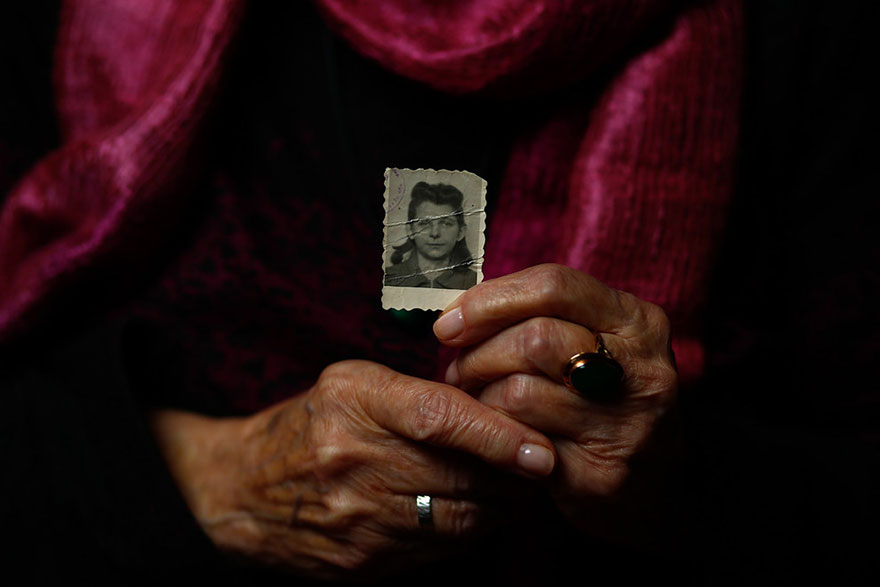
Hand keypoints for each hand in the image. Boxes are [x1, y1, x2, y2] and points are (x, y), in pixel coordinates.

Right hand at [150, 360, 555, 579]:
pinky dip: (472, 531)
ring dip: (503, 506)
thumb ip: (418, 390)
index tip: (541, 449)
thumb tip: (497, 404)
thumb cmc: (311, 423)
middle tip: (550, 463)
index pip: (438, 417)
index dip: (496, 435)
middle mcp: (354, 461)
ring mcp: (358, 518)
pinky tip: (484, 511)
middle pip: (459, 475)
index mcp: (354, 402)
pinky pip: (440, 549)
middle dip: (515, 476)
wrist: (242, 490)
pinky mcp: (363, 561)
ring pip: (459, 518)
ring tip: (526, 488)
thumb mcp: (352, 382)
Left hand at [433, 264, 677, 536]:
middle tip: (459, 370)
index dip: (490, 300)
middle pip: (535, 338)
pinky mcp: (599, 473)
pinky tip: (492, 432)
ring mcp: (624, 424)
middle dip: (479, 353)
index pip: (554, 285)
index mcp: (638, 322)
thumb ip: (545, 318)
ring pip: (520, 391)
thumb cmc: (608, 402)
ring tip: (474, 400)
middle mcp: (642, 369)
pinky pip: (519, 441)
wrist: (658, 488)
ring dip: (479, 396)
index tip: (450, 322)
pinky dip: (492, 432)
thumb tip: (460, 310)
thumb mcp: (598, 346)